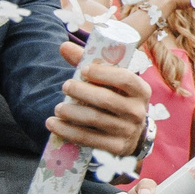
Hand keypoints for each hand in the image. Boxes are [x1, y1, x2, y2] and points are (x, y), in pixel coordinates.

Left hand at [49, 41, 151, 156]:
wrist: (133, 134)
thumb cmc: (117, 99)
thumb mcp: (111, 82)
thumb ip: (89, 63)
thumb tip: (63, 46)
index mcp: (141, 90)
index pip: (125, 78)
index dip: (103, 73)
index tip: (83, 70)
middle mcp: (138, 111)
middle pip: (106, 99)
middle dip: (81, 91)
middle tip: (65, 86)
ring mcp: (128, 131)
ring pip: (94, 119)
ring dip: (71, 112)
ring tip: (57, 108)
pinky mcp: (116, 147)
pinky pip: (88, 138)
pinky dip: (67, 131)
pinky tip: (53, 124)